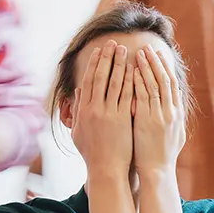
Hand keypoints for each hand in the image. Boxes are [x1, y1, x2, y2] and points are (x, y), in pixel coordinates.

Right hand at [71, 40, 133, 176]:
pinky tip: (135, 70)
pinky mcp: (123, 119)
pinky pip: (128, 95)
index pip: (89, 80)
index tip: (100, 51)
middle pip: (101, 77)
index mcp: (84, 110)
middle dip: (107, 58)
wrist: (106, 169)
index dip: (94, 63)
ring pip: (115, 83)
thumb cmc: (92, 153)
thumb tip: (79, 91)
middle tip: (113, 43)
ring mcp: (110, 114)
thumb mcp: (78, 131)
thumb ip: (77, 110)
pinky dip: (131, 81)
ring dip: (120, 64)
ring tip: (125, 50)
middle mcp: (95, 109)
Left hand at [132, 45, 182, 175]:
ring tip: (139, 52)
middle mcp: (171, 112)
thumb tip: (175, 104)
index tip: (160, 55)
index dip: (166, 68)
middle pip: (165, 80)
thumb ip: (174, 118)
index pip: (172, 85)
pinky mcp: (147, 120)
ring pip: (154, 84)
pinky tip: (132, 70)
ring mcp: (160, 115)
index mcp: (177, 114)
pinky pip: (142, 96)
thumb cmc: (162, 156)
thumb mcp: (174, 135)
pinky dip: (138, 82)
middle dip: (156, 62)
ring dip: (146, 67)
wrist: (158, 172)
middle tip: (149, 47)